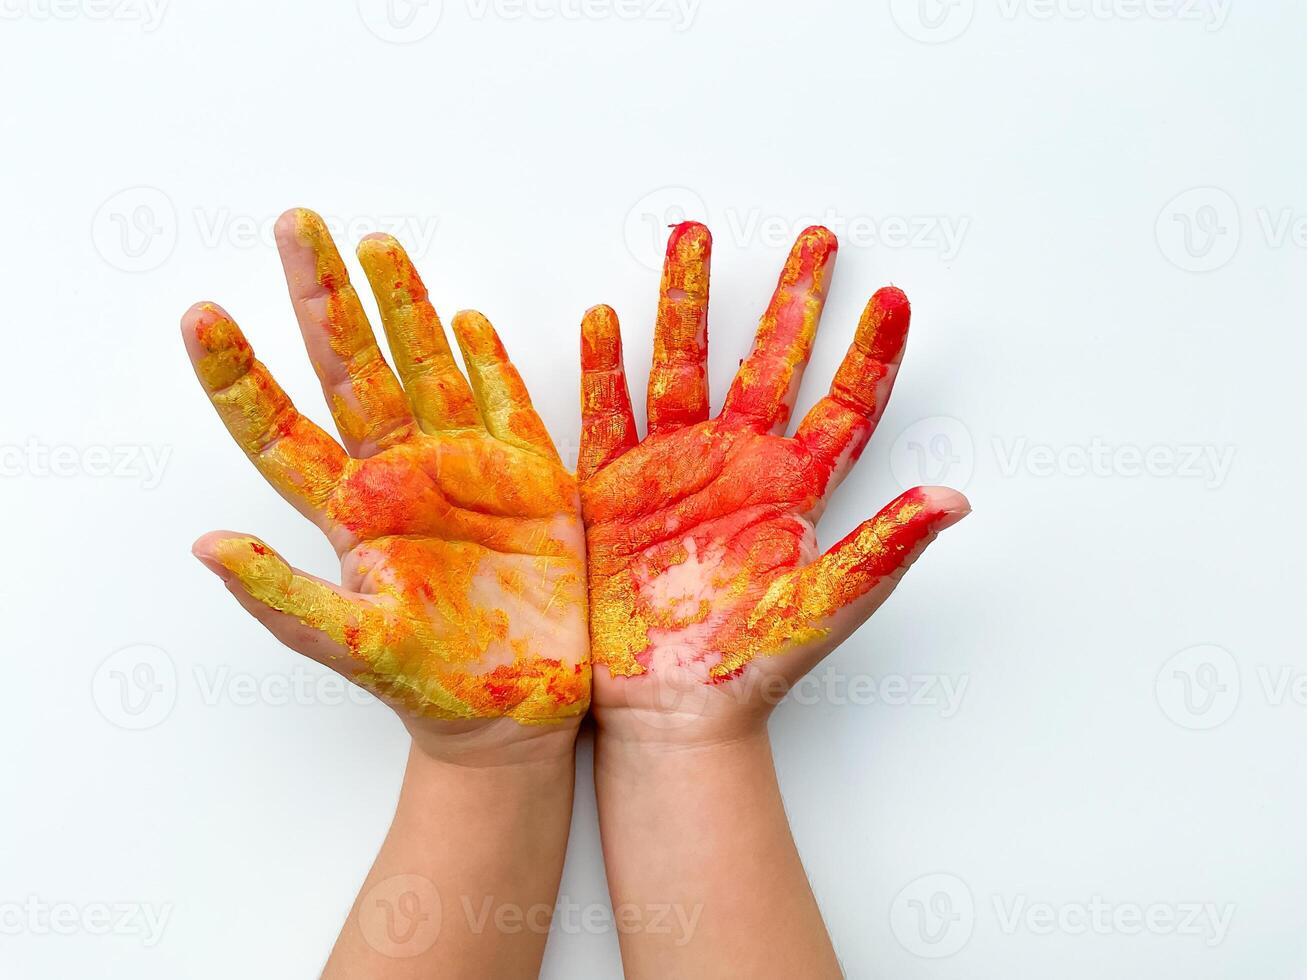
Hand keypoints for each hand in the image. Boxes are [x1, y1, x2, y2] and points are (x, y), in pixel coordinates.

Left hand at [182, 208, 588, 757]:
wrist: (517, 708)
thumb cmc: (432, 682)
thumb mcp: (356, 647)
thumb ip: (286, 599)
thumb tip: (206, 547)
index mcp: (350, 511)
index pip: (279, 430)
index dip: (239, 376)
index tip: (200, 316)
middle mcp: (400, 476)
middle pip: (350, 370)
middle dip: (322, 297)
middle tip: (294, 225)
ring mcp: (465, 468)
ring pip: (425, 367)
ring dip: (400, 304)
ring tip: (372, 242)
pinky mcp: (528, 478)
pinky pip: (506, 403)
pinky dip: (488, 359)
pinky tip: (464, 318)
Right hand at [578, 222, 968, 741]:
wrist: (671, 706)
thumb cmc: (754, 663)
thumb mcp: (827, 604)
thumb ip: (884, 548)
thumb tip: (956, 500)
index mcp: (793, 486)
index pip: (844, 404)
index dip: (869, 350)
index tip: (893, 295)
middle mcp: (736, 462)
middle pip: (769, 360)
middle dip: (792, 298)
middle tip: (816, 237)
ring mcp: (673, 468)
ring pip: (682, 363)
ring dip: (686, 301)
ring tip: (692, 236)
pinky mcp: (614, 489)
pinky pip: (606, 415)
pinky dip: (602, 367)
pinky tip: (604, 317)